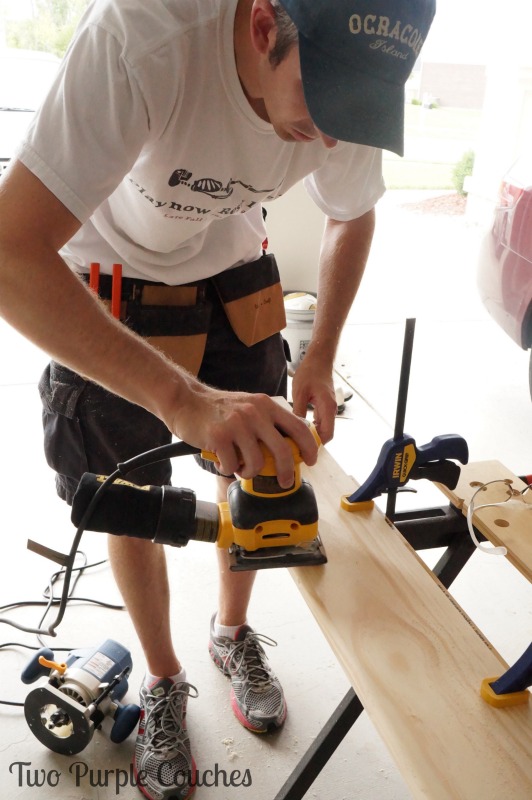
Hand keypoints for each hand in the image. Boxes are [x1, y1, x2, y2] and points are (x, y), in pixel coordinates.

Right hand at [169, 384, 317, 487]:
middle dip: (286, 472)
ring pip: (256, 463)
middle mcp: (255, 413)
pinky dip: (228, 469)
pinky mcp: (219, 436)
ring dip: (249, 472)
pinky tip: (223, 462)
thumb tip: (289, 447)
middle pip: (282, 450)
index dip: (309, 447)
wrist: (186, 401)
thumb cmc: (218, 409)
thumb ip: (268, 422)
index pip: (298, 426)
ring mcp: (237, 424)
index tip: (310, 460)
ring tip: (240, 468)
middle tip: (284, 482)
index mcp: (266, 405)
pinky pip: (232, 465)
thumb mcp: (249, 407)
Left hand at [291, 359, 336, 443]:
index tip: (302, 450)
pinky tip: (298, 428)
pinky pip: (320, 421)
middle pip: (326, 434)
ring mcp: (328, 408)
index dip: (316, 445)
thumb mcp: (299, 392)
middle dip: (313, 442)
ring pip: (322, 428)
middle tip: (295, 447)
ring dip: (312, 435)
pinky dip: (311, 427)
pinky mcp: (324, 406)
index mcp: (327, 407)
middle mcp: (331, 410)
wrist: (318, 359)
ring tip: (295, 440)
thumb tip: (293, 430)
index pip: (327, 434)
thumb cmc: (309, 372)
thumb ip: (298, 412)